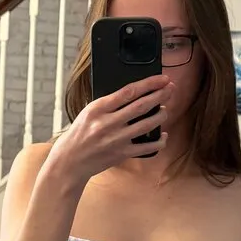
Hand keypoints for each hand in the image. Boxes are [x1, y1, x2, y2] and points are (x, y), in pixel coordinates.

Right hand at [47, 74, 173, 184]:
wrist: (70, 161)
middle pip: (141, 106)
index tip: (161, 79)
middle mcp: (108, 123)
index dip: (149, 83)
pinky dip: (159, 140)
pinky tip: (163, 135)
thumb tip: (135, 95)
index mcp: (98, 108)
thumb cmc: (79, 134)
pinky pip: (147, 147)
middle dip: (160, 95)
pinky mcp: (122, 154)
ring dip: (161, 115)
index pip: (129, 91)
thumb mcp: (89, 113)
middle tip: (171, 89)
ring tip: (165, 109)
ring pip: (147, 124)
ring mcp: (116, 139)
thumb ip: (109, 104)